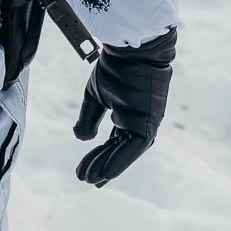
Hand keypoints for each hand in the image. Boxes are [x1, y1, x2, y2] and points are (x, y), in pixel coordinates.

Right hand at [73, 27, 175, 186]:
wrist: (132, 49)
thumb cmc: (116, 67)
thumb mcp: (95, 95)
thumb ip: (89, 118)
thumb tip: (81, 140)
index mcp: (128, 114)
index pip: (113, 141)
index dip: (99, 156)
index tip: (84, 171)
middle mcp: (139, 122)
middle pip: (118, 149)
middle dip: (102, 165)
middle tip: (86, 181)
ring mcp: (146, 123)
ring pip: (125, 151)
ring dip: (108, 166)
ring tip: (90, 180)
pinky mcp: (150, 123)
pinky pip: (134, 148)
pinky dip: (120, 161)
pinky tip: (106, 173)